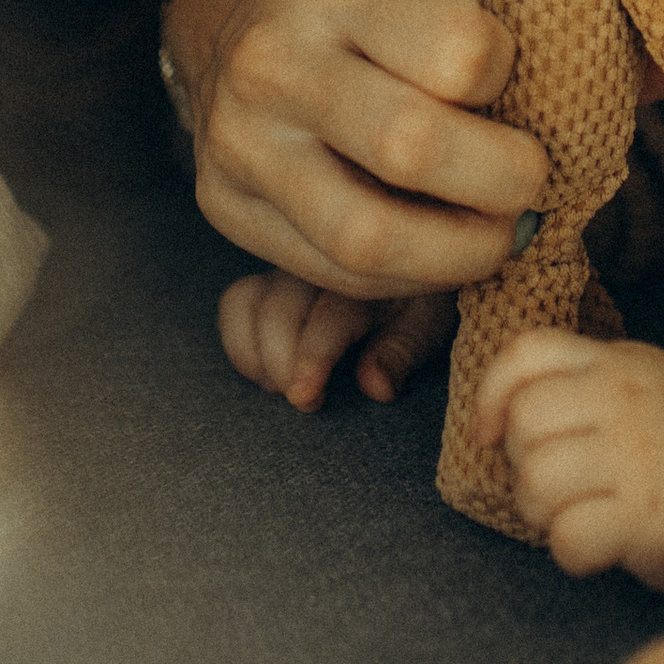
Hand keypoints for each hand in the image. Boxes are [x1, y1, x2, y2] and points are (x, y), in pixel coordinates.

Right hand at [163, 0, 542, 299]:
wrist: (230, 13)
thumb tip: (655, 78)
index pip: (459, 51)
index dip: (507, 76)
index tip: (509, 78)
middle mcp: (272, 58)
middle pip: (413, 148)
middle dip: (502, 181)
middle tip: (533, 180)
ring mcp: (238, 140)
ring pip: (366, 234)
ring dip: (459, 252)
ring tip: (499, 234)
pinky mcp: (225, 205)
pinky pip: (332, 272)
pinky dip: (407, 277)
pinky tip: (441, 251)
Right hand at [218, 271, 459, 411]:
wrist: (408, 268)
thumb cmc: (418, 302)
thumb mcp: (428, 326)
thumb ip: (401, 354)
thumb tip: (375, 388)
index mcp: (365, 273)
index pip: (327, 316)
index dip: (311, 361)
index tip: (304, 397)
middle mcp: (318, 264)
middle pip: (278, 311)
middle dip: (281, 364)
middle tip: (303, 399)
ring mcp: (287, 268)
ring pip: (246, 302)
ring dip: (256, 354)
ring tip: (282, 386)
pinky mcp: (266, 279)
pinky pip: (234, 304)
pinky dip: (239, 342)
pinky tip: (264, 371)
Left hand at [477, 332, 663, 592]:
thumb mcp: (639, 384)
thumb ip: (579, 383)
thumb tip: (498, 417)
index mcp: (617, 363)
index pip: (528, 354)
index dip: (491, 394)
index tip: (489, 432)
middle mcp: (626, 400)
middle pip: (524, 423)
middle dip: (522, 462)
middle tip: (558, 482)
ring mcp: (639, 457)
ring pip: (536, 481)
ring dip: (541, 512)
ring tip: (576, 513)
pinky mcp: (650, 517)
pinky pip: (569, 537)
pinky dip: (571, 551)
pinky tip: (598, 545)